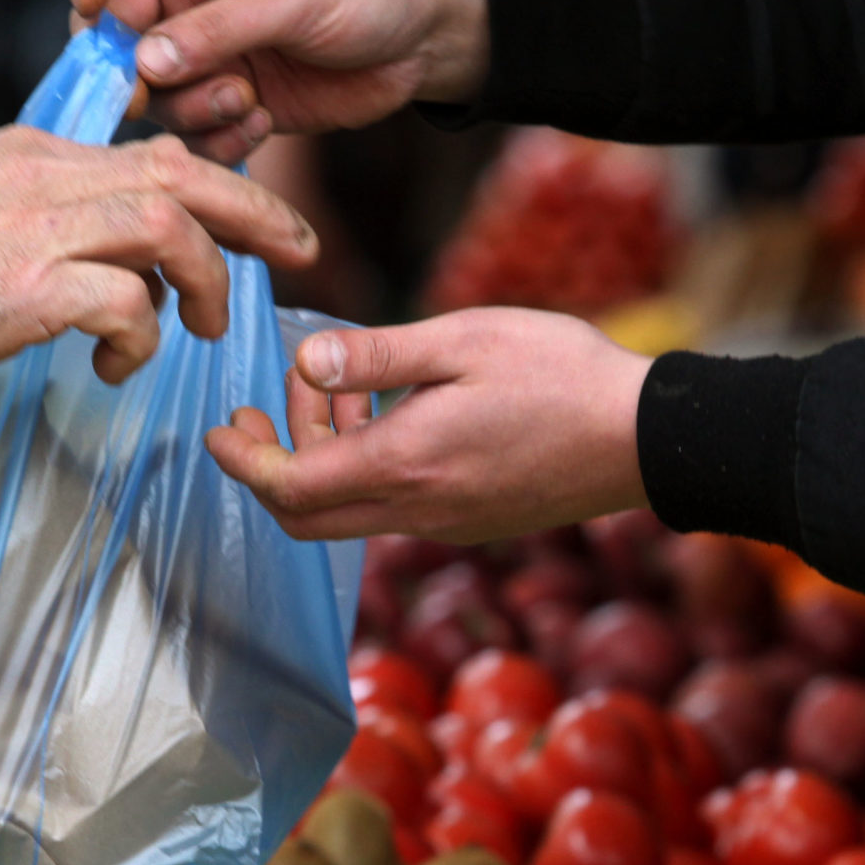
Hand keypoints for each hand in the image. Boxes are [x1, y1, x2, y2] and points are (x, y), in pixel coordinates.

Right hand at [0, 125, 316, 384]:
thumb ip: (54, 214)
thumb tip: (130, 256)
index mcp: (38, 154)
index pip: (153, 152)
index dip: (222, 183)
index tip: (261, 219)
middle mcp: (46, 178)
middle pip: (181, 173)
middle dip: (256, 210)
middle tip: (301, 250)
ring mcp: (38, 230)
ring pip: (167, 228)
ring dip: (204, 283)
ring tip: (203, 329)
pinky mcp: (29, 289)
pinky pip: (125, 303)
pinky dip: (140, 338)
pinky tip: (116, 367)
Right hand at [58, 0, 488, 161]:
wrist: (431, 35)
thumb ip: (217, 29)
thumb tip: (144, 63)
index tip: (87, 5)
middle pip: (112, 30)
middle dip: (128, 68)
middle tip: (151, 94)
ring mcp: (209, 50)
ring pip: (154, 92)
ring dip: (189, 108)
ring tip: (245, 102)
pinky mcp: (234, 100)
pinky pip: (194, 133)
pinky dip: (218, 141)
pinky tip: (263, 124)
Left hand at [206, 308, 651, 541]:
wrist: (647, 438)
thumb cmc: (562, 375)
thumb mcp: (462, 340)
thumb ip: (376, 356)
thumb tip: (305, 362)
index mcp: (404, 465)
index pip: (289, 487)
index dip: (242, 461)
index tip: (218, 429)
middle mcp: (416, 510)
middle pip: (305, 518)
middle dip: (270, 464)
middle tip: (265, 406)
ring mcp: (445, 524)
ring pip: (349, 512)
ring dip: (325, 457)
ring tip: (344, 389)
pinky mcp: (470, 523)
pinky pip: (392, 508)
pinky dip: (367, 467)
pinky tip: (393, 415)